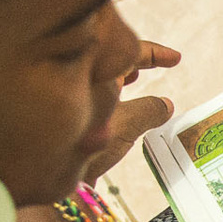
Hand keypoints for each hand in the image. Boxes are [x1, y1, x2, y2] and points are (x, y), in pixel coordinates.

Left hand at [83, 41, 181, 182]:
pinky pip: (93, 94)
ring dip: (122, 76)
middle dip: (136, 60)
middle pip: (111, 60)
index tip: (174, 58)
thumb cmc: (85, 141)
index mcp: (94, 69)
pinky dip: (109, 94)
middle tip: (160, 63)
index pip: (127, 51)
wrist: (48, 170)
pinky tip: (118, 105)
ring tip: (138, 78)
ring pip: (100, 77)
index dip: (153, 53)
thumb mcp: (126, 124)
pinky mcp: (69, 113)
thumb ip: (149, 111)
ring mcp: (72, 95)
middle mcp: (81, 77)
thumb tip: (165, 104)